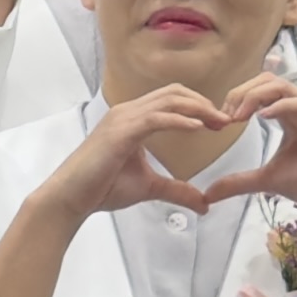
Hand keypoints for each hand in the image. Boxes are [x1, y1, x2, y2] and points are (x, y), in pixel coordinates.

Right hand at [25, 79, 275, 232]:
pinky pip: (156, 118)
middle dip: (204, 103)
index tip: (220, 123)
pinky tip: (199, 128)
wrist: (70, 198)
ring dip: (198, 108)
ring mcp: (123, 119)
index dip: (199, 106)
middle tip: (227, 120)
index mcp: (133, 119)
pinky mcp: (120, 132)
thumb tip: (204, 203)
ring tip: (219, 122)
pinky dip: (179, 120)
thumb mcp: (148, 187)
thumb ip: (176, 190)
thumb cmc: (101, 189)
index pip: (172, 99)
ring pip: (168, 100)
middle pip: (175, 92)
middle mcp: (127, 112)